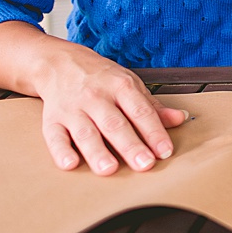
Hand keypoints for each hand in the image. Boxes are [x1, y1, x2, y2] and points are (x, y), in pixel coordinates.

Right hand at [33, 46, 187, 175]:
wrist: (60, 63)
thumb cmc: (101, 77)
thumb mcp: (130, 84)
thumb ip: (153, 106)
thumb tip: (179, 119)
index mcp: (120, 86)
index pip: (141, 111)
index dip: (154, 132)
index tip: (165, 151)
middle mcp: (96, 97)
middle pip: (115, 124)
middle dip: (131, 145)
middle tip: (144, 164)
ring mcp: (73, 109)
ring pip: (86, 133)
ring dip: (98, 152)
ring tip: (110, 169)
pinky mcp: (52, 120)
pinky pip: (55, 137)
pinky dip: (61, 152)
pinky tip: (70, 164)